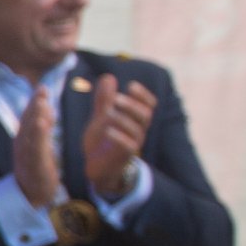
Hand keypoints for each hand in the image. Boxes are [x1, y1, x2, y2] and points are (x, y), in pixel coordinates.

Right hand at [13, 87, 58, 208]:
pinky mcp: (33, 164)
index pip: (29, 116)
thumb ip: (44, 124)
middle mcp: (22, 143)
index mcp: (25, 138)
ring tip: (41, 103)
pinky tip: (41, 124)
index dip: (35, 102)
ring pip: (29, 133)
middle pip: (27, 121)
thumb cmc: (37, 167)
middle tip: (41, 91)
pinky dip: (37, 135)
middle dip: (34, 106)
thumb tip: (45, 104)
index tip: (42, 87)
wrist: (29, 194)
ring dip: (34, 117)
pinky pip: (35, 148)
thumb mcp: (41, 142)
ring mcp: (26, 154)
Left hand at [83, 73, 155, 193]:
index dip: (143, 95)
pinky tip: (107, 129)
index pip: (148, 104)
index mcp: (134, 120)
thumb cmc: (102, 141)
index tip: (131, 85)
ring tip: (108, 112)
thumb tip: (109, 77)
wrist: (97, 168)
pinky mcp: (124, 156)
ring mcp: (132, 144)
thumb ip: (105, 100)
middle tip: (116, 98)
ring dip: (123, 118)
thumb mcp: (101, 118)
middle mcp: (138, 130)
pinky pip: (128, 146)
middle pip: (145, 115)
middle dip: (132, 104)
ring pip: (136, 129)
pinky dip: (118, 136)